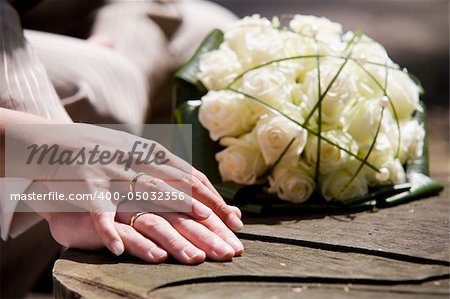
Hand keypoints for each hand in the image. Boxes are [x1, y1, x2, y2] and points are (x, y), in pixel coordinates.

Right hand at [11, 122, 241, 255]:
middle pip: (178, 187)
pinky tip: (120, 250)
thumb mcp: (133, 151)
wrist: (52, 139)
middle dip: (206, 210)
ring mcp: (112, 171)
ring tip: (196, 232)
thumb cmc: (98, 150)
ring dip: (174, 214)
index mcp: (148, 153)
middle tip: (229, 232)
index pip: (188, 176)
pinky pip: (98, 211)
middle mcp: (135, 160)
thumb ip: (160, 164)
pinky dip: (108, 230)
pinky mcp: (84, 184)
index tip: (233, 217)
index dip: (213, 196)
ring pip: (148, 194)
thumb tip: (193, 181)